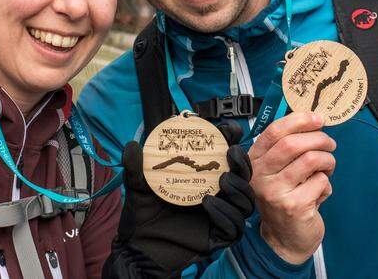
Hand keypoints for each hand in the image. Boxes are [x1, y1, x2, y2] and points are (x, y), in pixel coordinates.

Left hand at [104, 122, 254, 277]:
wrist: (138, 246)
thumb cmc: (143, 215)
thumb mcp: (138, 186)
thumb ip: (136, 167)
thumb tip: (132, 146)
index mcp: (203, 179)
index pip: (226, 159)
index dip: (233, 143)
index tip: (231, 131)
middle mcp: (217, 196)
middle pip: (243, 178)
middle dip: (242, 164)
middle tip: (230, 153)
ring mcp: (219, 218)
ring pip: (245, 202)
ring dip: (238, 188)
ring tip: (222, 180)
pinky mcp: (217, 238)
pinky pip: (233, 227)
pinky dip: (224, 213)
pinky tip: (208, 203)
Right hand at [247, 112, 335, 263]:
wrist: (284, 239)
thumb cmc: (285, 198)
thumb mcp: (278, 171)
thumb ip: (287, 148)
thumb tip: (312, 120)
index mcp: (255, 161)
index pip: (274, 131)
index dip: (299, 120)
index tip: (317, 118)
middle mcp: (260, 175)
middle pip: (293, 144)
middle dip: (319, 139)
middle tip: (330, 144)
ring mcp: (275, 192)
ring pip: (311, 160)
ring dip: (328, 161)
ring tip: (327, 169)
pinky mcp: (293, 206)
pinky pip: (321, 182)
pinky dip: (327, 185)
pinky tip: (319, 193)